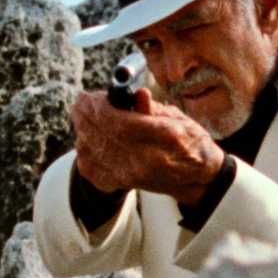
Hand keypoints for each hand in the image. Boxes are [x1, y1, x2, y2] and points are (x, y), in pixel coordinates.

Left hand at [70, 88, 224, 204]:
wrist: (197, 178)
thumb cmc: (190, 142)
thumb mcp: (179, 118)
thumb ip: (152, 108)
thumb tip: (137, 93)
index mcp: (165, 138)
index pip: (119, 123)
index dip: (98, 108)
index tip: (90, 96)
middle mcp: (147, 160)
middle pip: (101, 137)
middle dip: (85, 116)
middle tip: (81, 102)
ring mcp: (133, 175)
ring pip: (92, 152)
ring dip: (82, 131)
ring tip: (83, 117)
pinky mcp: (123, 184)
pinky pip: (91, 169)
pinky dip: (84, 152)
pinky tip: (87, 139)